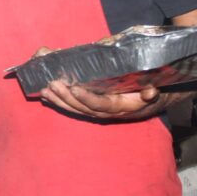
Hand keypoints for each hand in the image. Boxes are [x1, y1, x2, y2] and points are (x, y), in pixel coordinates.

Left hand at [40, 80, 160, 119]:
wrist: (146, 101)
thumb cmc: (147, 91)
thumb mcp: (152, 91)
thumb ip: (150, 92)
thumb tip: (150, 92)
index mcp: (117, 107)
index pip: (99, 104)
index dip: (87, 98)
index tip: (74, 89)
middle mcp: (103, 112)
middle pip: (80, 106)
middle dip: (65, 96)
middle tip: (52, 83)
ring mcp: (93, 111)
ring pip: (72, 108)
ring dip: (57, 99)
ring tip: (44, 90)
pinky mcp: (86, 108)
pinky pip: (70, 107)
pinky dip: (57, 101)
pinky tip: (44, 96)